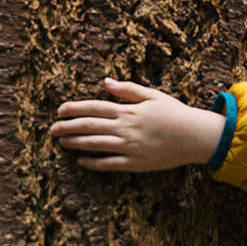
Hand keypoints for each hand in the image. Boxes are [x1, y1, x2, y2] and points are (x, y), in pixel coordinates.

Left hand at [51, 78, 225, 171]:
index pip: (94, 107)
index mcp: (128, 110)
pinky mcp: (135, 163)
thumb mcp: (153, 95)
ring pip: (95, 145)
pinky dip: (93, 163)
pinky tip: (82, 161)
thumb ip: (128, 89)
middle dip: (68, 127)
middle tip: (52, 129)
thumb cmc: (175, 113)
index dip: (75, 108)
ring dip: (76, 143)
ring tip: (61, 142)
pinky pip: (109, 164)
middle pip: (89, 126)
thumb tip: (106, 81)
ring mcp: (129, 147)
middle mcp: (125, 128)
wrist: (195, 136)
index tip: (60, 110)